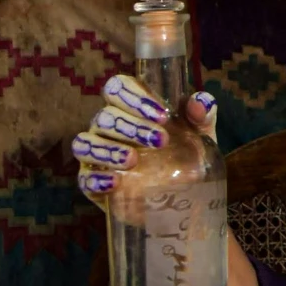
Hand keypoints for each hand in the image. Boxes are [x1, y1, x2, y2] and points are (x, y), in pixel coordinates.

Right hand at [71, 76, 216, 199]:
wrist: (185, 197)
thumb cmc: (187, 156)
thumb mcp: (201, 135)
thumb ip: (202, 115)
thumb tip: (200, 102)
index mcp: (130, 108)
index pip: (117, 87)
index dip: (135, 97)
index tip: (162, 116)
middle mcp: (109, 128)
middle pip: (105, 116)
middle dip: (131, 126)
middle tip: (160, 141)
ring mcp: (97, 156)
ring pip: (84, 143)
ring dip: (108, 149)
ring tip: (133, 160)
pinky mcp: (94, 184)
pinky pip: (83, 178)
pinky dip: (96, 178)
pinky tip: (115, 182)